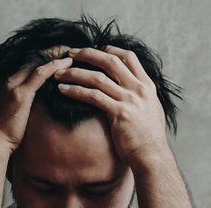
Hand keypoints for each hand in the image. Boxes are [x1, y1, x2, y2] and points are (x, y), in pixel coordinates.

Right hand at [0, 50, 74, 152]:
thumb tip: (25, 94)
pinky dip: (55, 65)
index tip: (56, 51)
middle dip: (50, 50)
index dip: (41, 52)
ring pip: (37, 60)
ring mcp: (11, 84)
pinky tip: (68, 62)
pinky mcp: (20, 94)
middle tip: (68, 47)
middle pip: (30, 55)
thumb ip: (10, 95)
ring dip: (56, 54)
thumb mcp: (1, 107)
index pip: (23, 58)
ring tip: (72, 52)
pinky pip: (40, 73)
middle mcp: (4, 77)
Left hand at [55, 46, 172, 165]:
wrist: (152, 155)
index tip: (96, 48)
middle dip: (88, 54)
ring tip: (58, 73)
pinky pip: (92, 96)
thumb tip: (129, 90)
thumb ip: (140, 97)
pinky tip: (62, 90)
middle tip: (70, 52)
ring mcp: (130, 100)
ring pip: (98, 78)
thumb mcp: (150, 110)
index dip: (111, 49)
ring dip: (75, 73)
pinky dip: (75, 91)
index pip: (129, 57)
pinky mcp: (119, 113)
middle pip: (111, 61)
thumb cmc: (148, 138)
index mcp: (147, 86)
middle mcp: (139, 89)